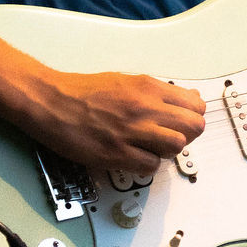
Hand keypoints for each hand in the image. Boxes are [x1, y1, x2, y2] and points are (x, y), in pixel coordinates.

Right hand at [24, 69, 205, 174]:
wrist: (50, 101)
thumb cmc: (83, 92)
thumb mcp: (127, 81)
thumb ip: (159, 92)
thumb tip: (188, 99)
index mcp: (148, 88)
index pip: (195, 105)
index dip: (192, 117)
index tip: (182, 122)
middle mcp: (143, 107)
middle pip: (193, 127)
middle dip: (187, 135)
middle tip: (170, 137)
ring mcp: (131, 131)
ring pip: (176, 146)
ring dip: (168, 151)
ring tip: (152, 148)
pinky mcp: (116, 152)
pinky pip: (151, 165)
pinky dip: (147, 165)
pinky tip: (135, 157)